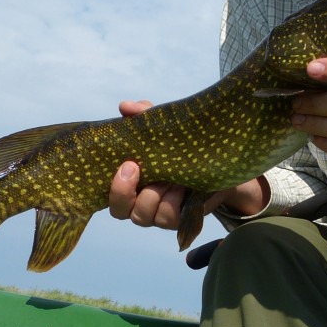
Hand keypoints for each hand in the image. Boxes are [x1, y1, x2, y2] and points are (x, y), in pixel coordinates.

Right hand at [107, 101, 268, 232]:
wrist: (218, 158)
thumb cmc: (183, 143)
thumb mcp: (164, 127)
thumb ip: (143, 116)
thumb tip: (125, 106)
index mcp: (130, 183)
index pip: (108, 196)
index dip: (113, 187)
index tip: (127, 164)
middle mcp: (140, 202)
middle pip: (121, 212)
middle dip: (125, 193)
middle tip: (138, 168)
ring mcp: (160, 213)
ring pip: (145, 216)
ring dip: (155, 196)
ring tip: (171, 177)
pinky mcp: (181, 218)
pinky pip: (171, 220)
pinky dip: (175, 201)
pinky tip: (186, 185)